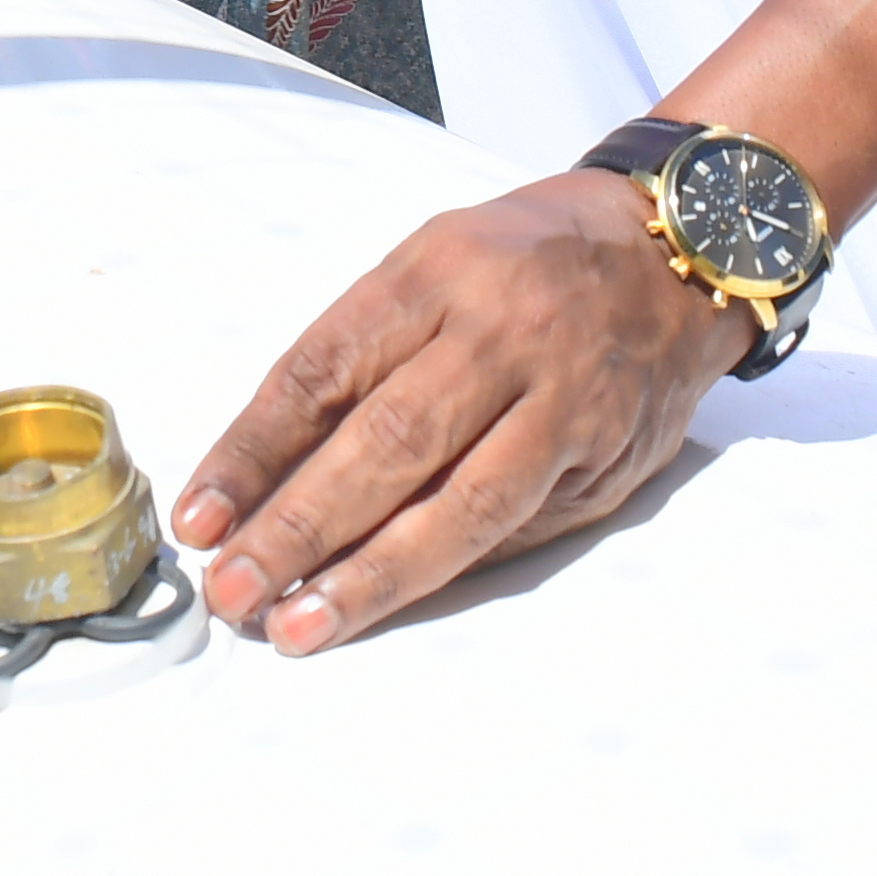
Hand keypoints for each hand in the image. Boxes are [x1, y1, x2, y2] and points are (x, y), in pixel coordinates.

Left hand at [168, 166, 743, 652]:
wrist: (677, 249)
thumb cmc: (526, 262)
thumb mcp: (434, 264)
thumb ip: (364, 355)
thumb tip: (270, 471)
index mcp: (434, 271)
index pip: (322, 369)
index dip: (252, 451)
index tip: (199, 517)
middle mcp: (498, 331)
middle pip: (383, 442)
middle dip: (296, 526)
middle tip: (232, 589)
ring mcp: (559, 398)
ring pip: (455, 503)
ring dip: (369, 576)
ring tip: (297, 626)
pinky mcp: (603, 455)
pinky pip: (513, 527)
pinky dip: (444, 571)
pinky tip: (387, 605)